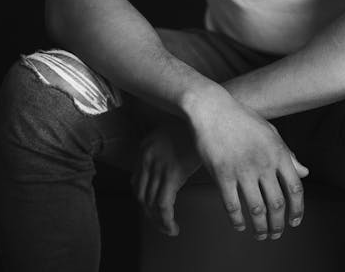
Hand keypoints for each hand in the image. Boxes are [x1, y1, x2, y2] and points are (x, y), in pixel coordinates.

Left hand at [131, 116, 200, 235]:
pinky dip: (166, 221)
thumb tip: (167, 173)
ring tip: (168, 229)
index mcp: (145, 148)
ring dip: (158, 222)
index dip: (144, 200)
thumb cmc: (196, 127)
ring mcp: (158, 165)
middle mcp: (146, 157)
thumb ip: (165, 152)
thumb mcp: (174, 136)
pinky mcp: (172, 173)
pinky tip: (173, 227)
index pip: (136, 182)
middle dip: (149, 214)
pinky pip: (164, 205)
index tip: (153, 209)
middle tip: (161, 224)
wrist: (208, 115)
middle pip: (141, 195)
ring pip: (150, 203)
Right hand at [189, 91, 308, 240]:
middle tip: (276, 234)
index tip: (295, 221)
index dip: (298, 209)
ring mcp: (242, 170)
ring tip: (260, 235)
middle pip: (277, 203)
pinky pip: (232, 206)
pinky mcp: (222, 174)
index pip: (295, 188)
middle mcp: (263, 163)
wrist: (212, 108)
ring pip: (257, 210)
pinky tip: (239, 225)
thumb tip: (305, 172)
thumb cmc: (242, 119)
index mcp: (278, 152)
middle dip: (278, 225)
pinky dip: (237, 220)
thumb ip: (288, 154)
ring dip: (260, 228)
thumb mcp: (270, 132)